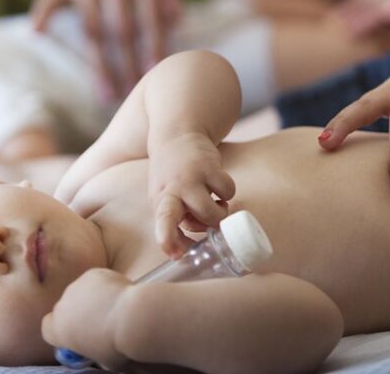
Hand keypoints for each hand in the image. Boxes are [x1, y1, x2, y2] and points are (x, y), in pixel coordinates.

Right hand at [31, 0, 181, 98]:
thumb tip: (175, 18)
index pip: (148, 13)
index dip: (153, 45)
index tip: (157, 75)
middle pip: (119, 25)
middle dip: (127, 64)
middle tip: (133, 96)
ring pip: (90, 24)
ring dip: (98, 64)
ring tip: (107, 94)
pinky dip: (42, 15)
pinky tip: (37, 34)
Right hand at [42, 268, 133, 369]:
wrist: (131, 318)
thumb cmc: (116, 345)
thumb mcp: (101, 359)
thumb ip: (93, 350)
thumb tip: (101, 348)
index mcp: (58, 330)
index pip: (48, 327)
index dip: (61, 329)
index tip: (75, 333)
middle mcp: (62, 306)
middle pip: (65, 308)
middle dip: (78, 312)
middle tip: (99, 320)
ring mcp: (76, 287)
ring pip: (81, 292)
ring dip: (93, 298)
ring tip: (113, 307)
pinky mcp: (92, 274)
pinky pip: (96, 280)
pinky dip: (105, 285)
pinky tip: (119, 295)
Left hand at [148, 132, 234, 257]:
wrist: (178, 135)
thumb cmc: (172, 176)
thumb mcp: (166, 197)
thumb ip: (177, 220)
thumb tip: (189, 247)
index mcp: (160, 200)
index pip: (162, 221)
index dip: (168, 239)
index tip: (176, 255)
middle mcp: (174, 190)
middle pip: (190, 217)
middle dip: (202, 227)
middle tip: (210, 228)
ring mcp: (192, 177)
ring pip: (212, 212)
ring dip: (219, 215)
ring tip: (216, 206)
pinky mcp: (211, 167)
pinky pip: (228, 192)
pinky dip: (228, 194)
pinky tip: (218, 188)